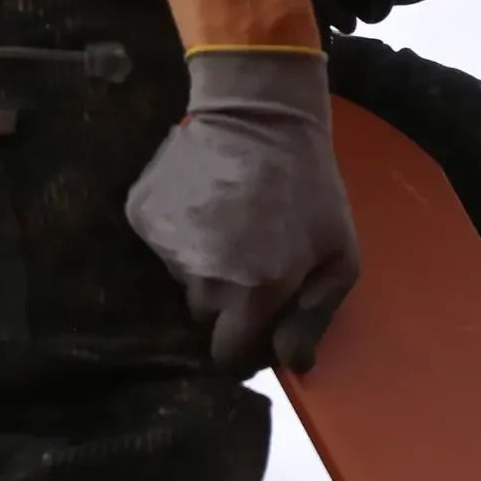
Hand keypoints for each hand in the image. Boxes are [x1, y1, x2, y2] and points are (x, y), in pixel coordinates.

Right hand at [126, 49, 359, 373]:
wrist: (258, 116)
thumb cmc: (311, 191)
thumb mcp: (338, 257)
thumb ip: (315, 318)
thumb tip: (292, 364)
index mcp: (253, 294)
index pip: (228, 356)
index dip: (244, 349)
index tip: (257, 330)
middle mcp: (202, 278)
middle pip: (205, 319)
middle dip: (227, 306)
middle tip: (252, 265)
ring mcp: (166, 246)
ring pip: (183, 282)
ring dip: (205, 268)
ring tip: (232, 228)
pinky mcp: (142, 215)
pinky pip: (162, 246)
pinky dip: (182, 235)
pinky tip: (207, 207)